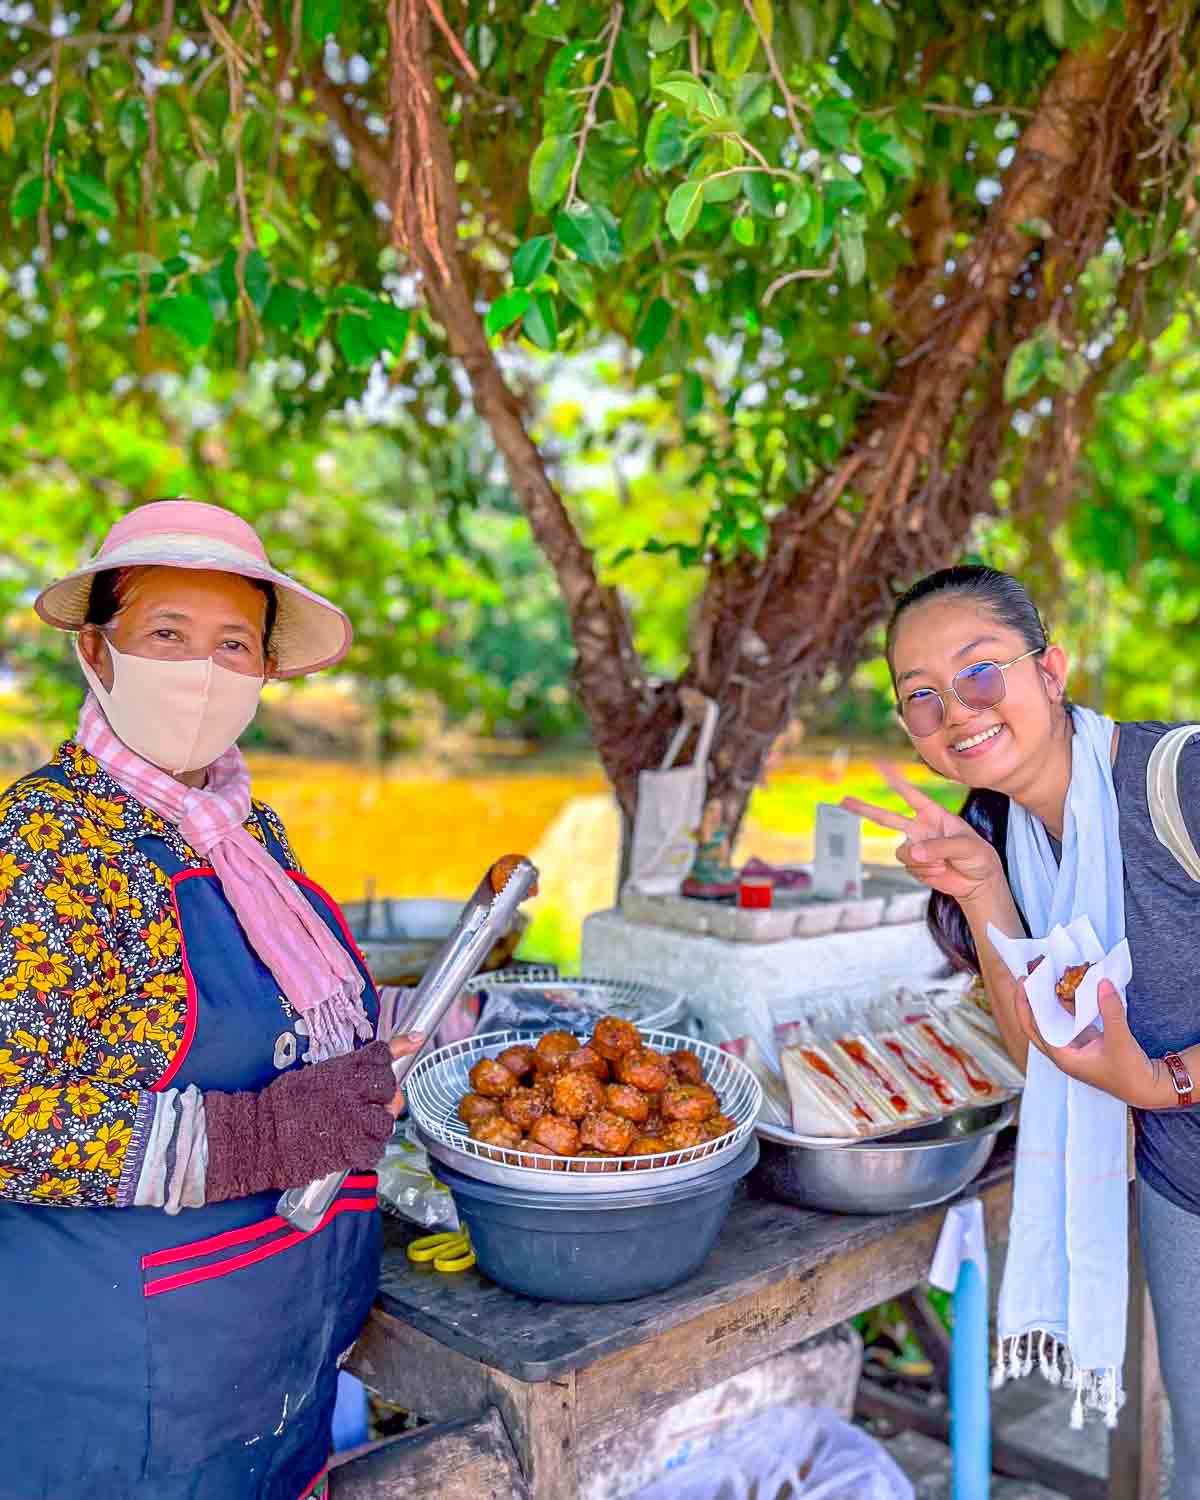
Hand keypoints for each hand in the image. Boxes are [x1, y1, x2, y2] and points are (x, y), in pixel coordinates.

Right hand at [206, 1035, 425, 1200]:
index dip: (384, 1063)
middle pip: (391, 1088)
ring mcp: (356, 1121)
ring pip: (387, 1122)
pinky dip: (367, 1151)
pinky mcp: (351, 1150)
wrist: (258, 1137)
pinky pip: (376, 1151)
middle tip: (362, 1106)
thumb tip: (370, 1061)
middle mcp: (354, 1091)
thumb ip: (347, 1067)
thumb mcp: (315, 1073)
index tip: (385, 1066)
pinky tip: (350, 1147)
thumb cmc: (281, 1105)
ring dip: (375, 1127)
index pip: (383, 1055)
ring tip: (353, 1129)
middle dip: (381, 1098)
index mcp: (343, 1068)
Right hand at [841, 763, 1002, 906]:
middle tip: (843, 800)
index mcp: (933, 815)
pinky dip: (926, 871)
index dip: (894, 778)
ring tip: (942, 864)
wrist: (979, 883)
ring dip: (922, 860)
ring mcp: (915, 848)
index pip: (910, 794)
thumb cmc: (978, 856)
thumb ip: (939, 847)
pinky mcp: (914, 866)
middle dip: (864, 809)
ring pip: (902, 852)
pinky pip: (910, 867)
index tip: (878, 763)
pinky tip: (941, 871)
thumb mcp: (965, 846)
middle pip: (886, 818)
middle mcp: (920, 829)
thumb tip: (911, 852)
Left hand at [1014, 978, 1167, 1107]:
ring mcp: (1077, 1047)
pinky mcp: (1090, 1042)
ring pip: (1056, 1021)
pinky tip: (1071, 989)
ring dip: (1051, 1002)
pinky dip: (1070, 1005)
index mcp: (1063, 1057)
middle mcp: (1065, 1052)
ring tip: (1046, 979)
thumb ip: (1111, 1011)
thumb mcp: (1120, 1041)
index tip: (1023, 983)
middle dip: (1030, 1002)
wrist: (1149, 1089)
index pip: (1034, 1028)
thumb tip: (1103, 983)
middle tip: (1027, 978)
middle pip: (1038, 1024)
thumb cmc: (1130, 1074)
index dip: (1026, 1005)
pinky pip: (1073, 1020)